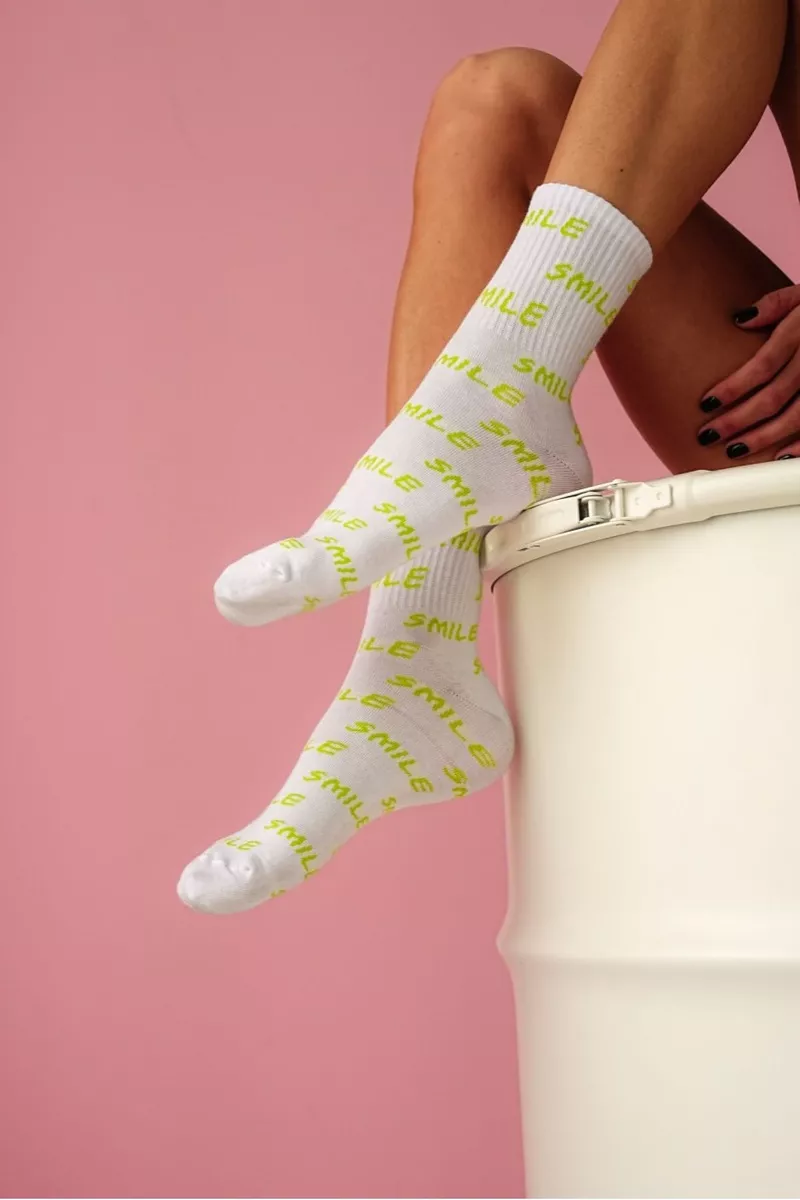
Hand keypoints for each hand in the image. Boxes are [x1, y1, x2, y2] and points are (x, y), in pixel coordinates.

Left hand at [696, 284, 799, 460]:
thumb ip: (776, 303)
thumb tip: (740, 319)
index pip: (764, 365)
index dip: (735, 387)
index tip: (706, 403)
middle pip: (775, 395)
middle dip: (738, 419)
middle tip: (709, 434)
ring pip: (796, 415)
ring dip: (763, 437)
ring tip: (733, 450)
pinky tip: (779, 455)